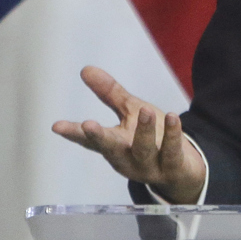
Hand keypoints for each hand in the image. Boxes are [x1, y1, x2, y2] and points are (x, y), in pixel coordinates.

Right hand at [52, 66, 205, 203]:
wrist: (183, 170)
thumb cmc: (152, 137)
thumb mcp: (130, 112)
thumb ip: (110, 93)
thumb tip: (85, 69)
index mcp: (113, 145)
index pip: (89, 140)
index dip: (73, 133)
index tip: (56, 126)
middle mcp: (127, 158)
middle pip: (111, 148)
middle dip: (99, 137)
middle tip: (88, 124)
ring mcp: (149, 165)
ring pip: (143, 149)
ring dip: (143, 131)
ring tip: (144, 110)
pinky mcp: (172, 167)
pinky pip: (172, 151)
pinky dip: (172, 135)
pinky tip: (172, 116)